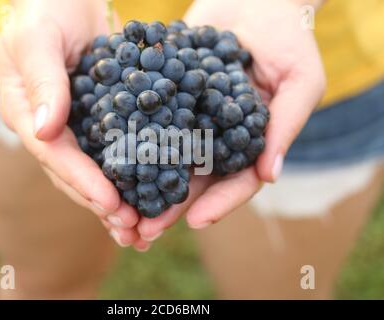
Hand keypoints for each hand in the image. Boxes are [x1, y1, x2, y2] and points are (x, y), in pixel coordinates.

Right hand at [0, 0, 148, 250]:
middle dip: (103, 203)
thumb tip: (45, 132)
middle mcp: (52, 129)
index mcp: (27, 115)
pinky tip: (154, 193)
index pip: (56, 156)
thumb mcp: (37, 39)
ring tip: (143, 228)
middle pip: (76, 175)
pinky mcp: (104, 118)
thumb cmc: (45, 9)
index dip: (82, 181)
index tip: (111, 203)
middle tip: (133, 229)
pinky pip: (117, 151)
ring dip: (119, 200)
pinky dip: (133, 174)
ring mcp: (78, 126)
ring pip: (97, 170)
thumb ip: (42, 82)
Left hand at [136, 0, 325, 239]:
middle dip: (170, 205)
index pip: (235, 181)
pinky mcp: (168, 93)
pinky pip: (148, 117)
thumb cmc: (290, 39)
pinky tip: (109, 152)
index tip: (196, 221)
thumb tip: (271, 175)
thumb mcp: (300, 81)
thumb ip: (284, 126)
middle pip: (192, 178)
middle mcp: (215, 135)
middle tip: (144, 231)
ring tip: (118, 204)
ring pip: (164, 156)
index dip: (219, 203)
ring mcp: (189, 116)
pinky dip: (131, 136)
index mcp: (248, 141)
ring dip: (143, 181)